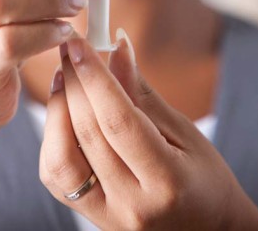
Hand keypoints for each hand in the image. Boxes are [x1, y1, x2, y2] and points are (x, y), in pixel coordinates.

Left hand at [40, 33, 257, 230]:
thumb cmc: (204, 178)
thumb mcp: (185, 132)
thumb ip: (143, 93)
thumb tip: (117, 49)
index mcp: (166, 181)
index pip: (119, 121)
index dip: (95, 78)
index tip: (78, 44)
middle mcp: (132, 205)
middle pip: (88, 135)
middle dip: (73, 84)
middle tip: (68, 48)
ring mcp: (108, 217)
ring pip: (60, 161)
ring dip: (56, 112)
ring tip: (65, 78)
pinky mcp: (92, 218)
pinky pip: (57, 178)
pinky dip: (53, 139)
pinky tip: (63, 111)